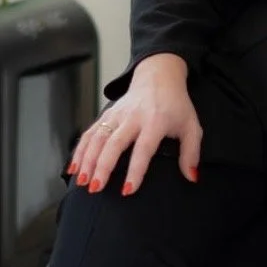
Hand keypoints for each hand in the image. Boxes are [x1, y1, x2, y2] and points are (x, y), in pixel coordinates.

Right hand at [67, 53, 200, 196]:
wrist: (159, 76)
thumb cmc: (176, 106)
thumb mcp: (192, 127)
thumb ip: (191, 153)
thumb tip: (191, 177)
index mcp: (156, 121)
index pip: (144, 148)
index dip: (135, 170)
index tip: (127, 190)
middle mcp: (133, 117)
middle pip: (114, 143)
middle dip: (103, 166)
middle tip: (95, 188)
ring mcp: (117, 114)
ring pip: (97, 138)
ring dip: (87, 160)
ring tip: (82, 182)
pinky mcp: (107, 114)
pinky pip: (90, 133)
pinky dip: (80, 150)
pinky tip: (74, 167)